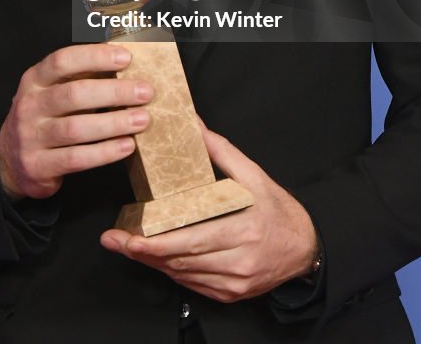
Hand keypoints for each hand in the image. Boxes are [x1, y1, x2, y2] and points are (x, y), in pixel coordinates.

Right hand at [0, 43, 152, 199]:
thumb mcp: (52, 90)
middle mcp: (29, 105)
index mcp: (35, 79)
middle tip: (145, 92)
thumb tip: (126, 61)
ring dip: (114, 123)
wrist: (11, 160)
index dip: (94, 57)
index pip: (62, 60)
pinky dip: (105, 152)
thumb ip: (81, 76)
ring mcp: (31, 136)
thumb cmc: (45, 117)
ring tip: (142, 119)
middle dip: (114, 92)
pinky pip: (76, 158)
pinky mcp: (38, 166)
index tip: (126, 58)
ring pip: (76, 128)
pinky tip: (127, 145)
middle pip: (73, 94)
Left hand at [100, 121, 317, 301]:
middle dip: (142, 252)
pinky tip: (158, 258)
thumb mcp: (255, 175)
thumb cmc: (280, 210)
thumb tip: (195, 125)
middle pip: (180, 261)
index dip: (155, 243)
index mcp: (243, 231)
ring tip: (128, 245)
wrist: (306, 247)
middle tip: (114, 240)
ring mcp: (233, 283)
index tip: (128, 236)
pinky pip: (193, 285)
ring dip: (154, 262)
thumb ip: (222, 151)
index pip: (190, 241)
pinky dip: (173, 271)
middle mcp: (237, 262)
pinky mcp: (230, 294)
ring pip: (183, 275)